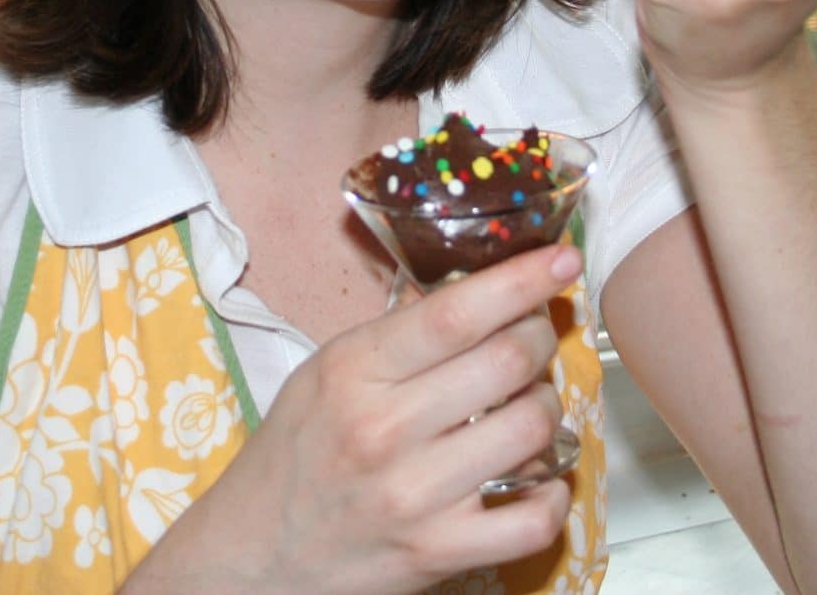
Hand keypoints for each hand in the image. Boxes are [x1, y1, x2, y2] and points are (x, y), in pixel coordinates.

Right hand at [127, 243, 581, 594]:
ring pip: (533, 430)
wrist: (255, 554)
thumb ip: (395, 335)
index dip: (521, 280)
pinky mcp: (438, 552)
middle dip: (540, 338)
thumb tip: (472, 288)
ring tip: (530, 405)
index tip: (562, 261)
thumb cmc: (294, 455)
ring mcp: (415, 495)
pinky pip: (534, 519)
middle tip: (537, 335)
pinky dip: (553, 495)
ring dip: (548, 408)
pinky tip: (539, 479)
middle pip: (508, 362)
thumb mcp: (324, 374)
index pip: (456, 313)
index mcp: (354, 372)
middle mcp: (384, 429)